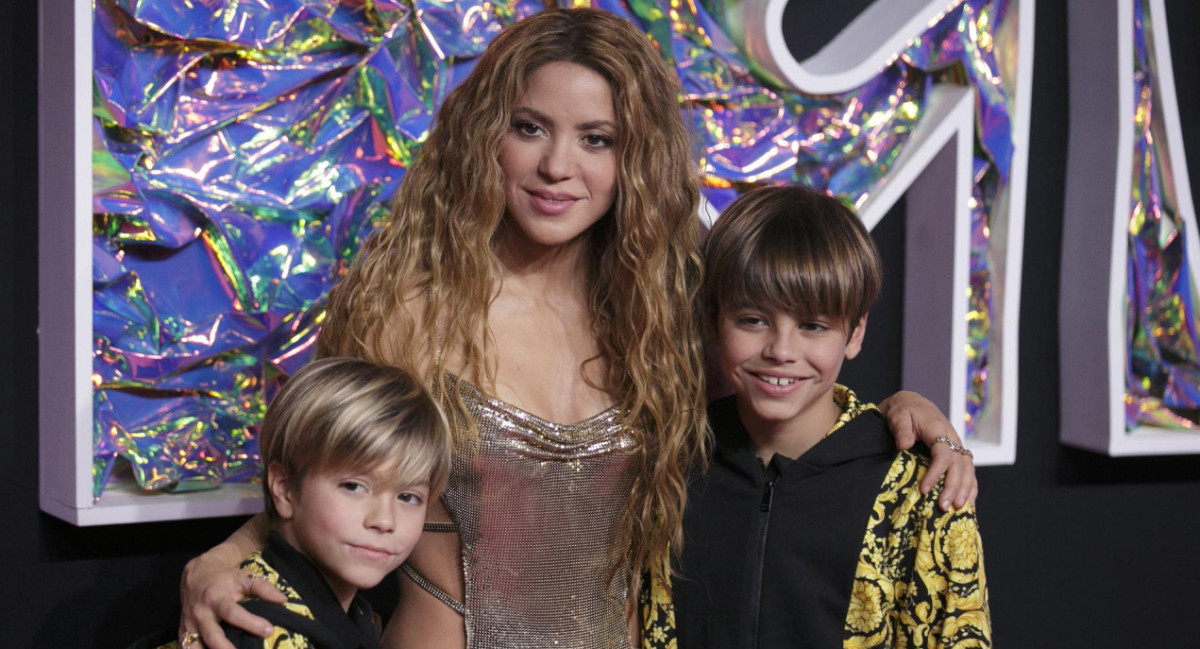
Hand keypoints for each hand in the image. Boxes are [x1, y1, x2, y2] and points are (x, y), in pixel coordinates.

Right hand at [179, 549, 285, 648]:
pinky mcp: (182, 633)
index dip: (250, 623)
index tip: (268, 630)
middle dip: (225, 648)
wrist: (196, 576)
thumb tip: (283, 600)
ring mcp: (189, 625)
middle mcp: (200, 613)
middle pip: (212, 636)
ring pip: (194, 647)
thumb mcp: (244, 577)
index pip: (233, 613)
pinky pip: (186, 648)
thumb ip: (263, 588)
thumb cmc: (225, 579)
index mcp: (216, 598)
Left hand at [878, 390, 977, 510]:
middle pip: (959, 465)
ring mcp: (956, 446)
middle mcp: (952, 438)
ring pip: (968, 469)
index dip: (936, 473)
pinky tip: (968, 503)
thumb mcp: (898, 416)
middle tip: (943, 506)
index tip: (924, 489)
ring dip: (965, 490)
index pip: (943, 454)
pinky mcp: (956, 452)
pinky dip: (970, 486)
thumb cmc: (904, 411)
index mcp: (938, 429)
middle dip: (953, 487)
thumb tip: (903, 445)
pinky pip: (968, 471)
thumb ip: (901, 429)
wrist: (913, 404)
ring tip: (957, 509)